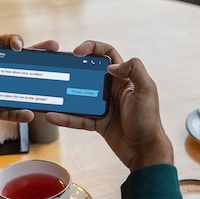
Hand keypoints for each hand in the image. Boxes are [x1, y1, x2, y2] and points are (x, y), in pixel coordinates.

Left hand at [0, 33, 58, 135]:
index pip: (2, 44)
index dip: (14, 41)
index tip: (20, 47)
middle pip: (18, 62)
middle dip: (37, 55)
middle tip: (54, 49)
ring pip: (19, 87)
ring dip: (35, 86)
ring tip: (50, 85)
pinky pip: (9, 112)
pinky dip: (21, 113)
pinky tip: (30, 112)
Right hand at [45, 40, 172, 170]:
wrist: (145, 150)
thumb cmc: (149, 121)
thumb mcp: (146, 90)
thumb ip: (134, 70)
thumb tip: (111, 65)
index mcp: (125, 78)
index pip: (107, 54)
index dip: (92, 47)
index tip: (77, 52)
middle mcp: (113, 89)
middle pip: (88, 72)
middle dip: (73, 69)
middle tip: (59, 70)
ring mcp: (104, 105)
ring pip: (79, 95)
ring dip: (64, 94)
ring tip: (50, 92)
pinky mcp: (98, 122)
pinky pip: (77, 117)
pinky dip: (65, 117)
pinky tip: (53, 115)